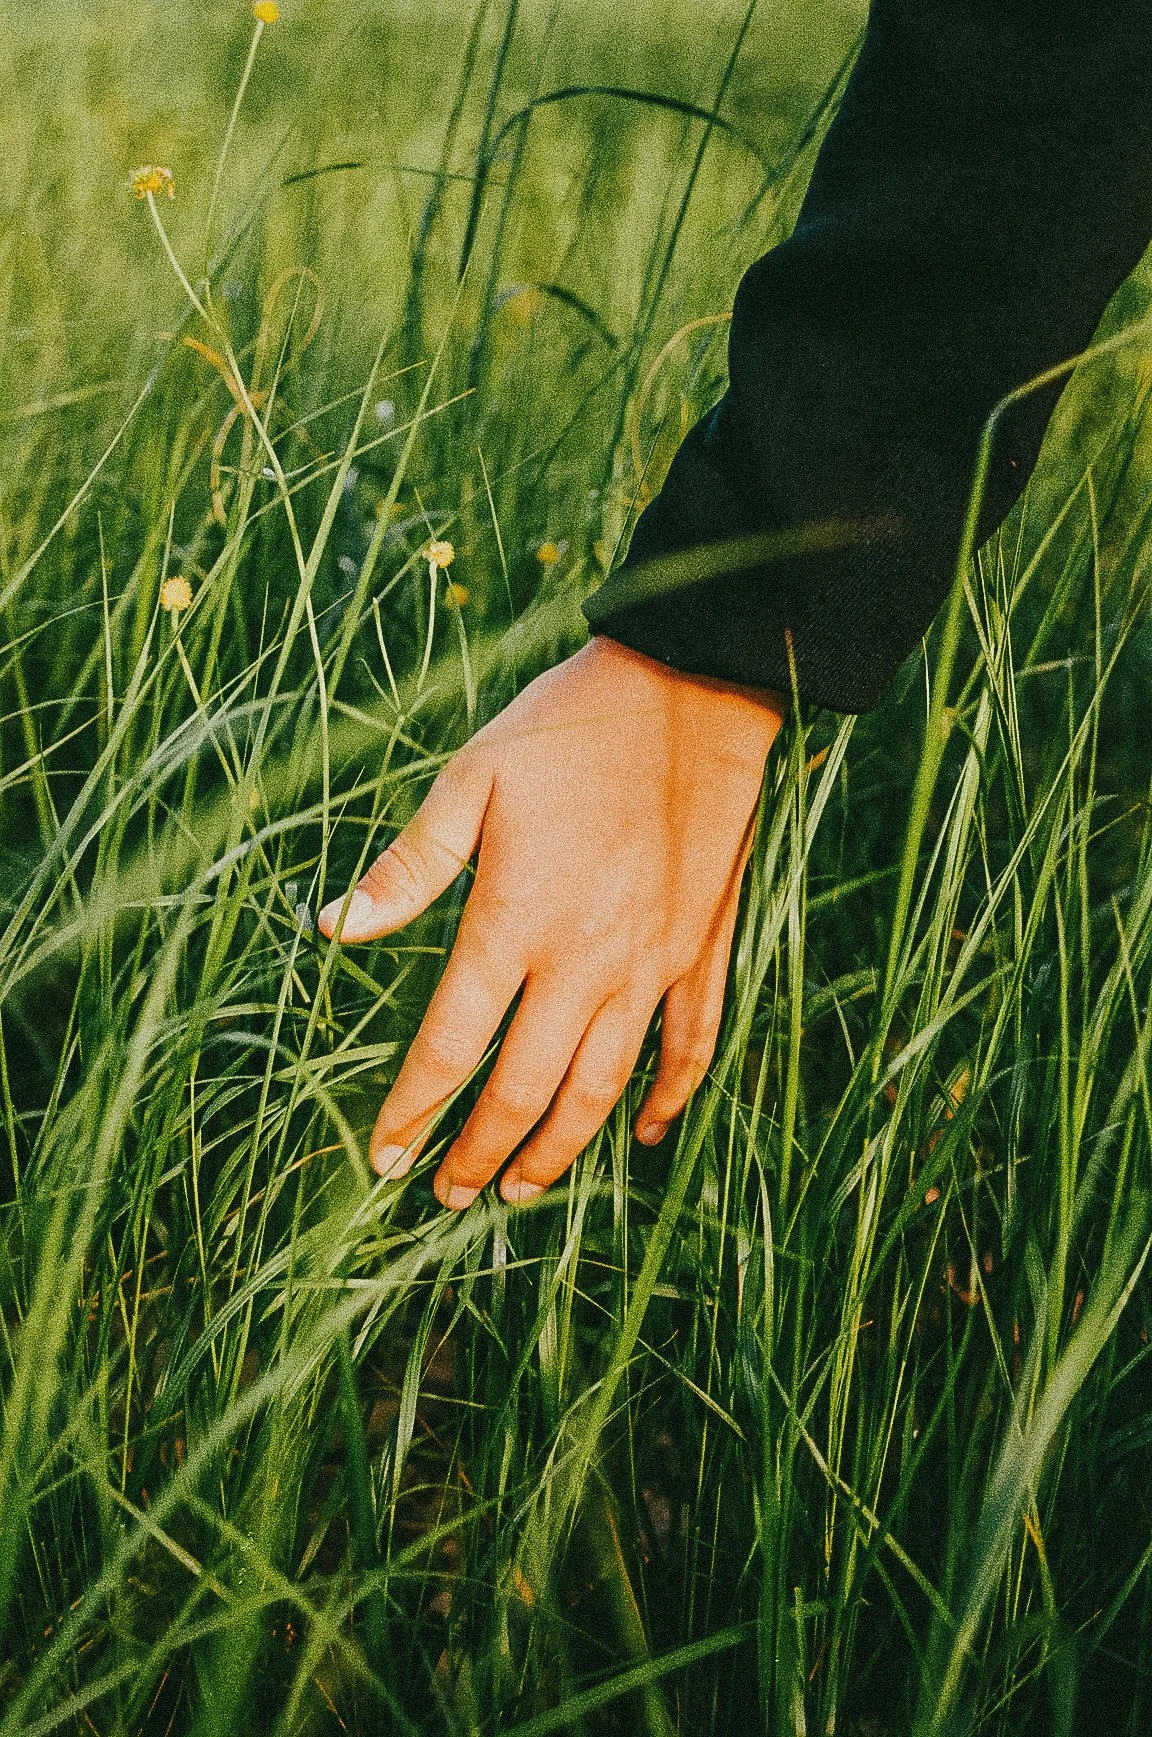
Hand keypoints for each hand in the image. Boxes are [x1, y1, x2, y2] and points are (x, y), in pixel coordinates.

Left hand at [318, 636, 784, 1207]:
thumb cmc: (570, 729)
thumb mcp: (469, 781)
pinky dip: (668, 1099)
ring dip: (560, 1149)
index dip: (413, 1109)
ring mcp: (652, 963)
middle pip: (524, 1089)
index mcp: (515, 921)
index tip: (384, 1153)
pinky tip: (644, 1134)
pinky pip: (690, 1046)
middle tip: (447, 1193)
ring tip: (523, 1188)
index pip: (452, 1046)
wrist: (692, 691)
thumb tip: (333, 927)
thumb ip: (407, 868)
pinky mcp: (701, 950)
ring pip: (603, 1087)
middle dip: (479, 1153)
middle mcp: (584, 961)